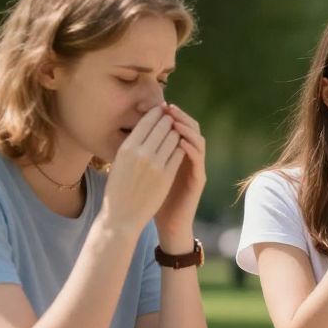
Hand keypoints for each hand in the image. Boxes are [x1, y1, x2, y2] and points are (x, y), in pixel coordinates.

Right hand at [102, 107, 184, 233]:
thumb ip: (131, 146)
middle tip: (173, 117)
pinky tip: (180, 148)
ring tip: (177, 131)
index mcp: (126, 148)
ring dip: (177, 133)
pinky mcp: (167, 175)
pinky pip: (179, 154)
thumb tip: (143, 127)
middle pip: (162, 127)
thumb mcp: (119, 163)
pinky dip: (181, 148)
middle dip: (169, 120)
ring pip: (174, 138)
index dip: (157, 113)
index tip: (162, 110)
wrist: (122, 216)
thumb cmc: (118, 189)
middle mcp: (141, 153)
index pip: (146, 122)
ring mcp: (155, 164)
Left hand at [154, 104, 205, 249]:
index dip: (168, 115)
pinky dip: (191, 147)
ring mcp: (195, 168)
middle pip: (190, 129)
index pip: (176, 127)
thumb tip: (128, 135)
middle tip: (168, 106)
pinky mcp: (198, 179)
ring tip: (175, 120)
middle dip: (179, 116)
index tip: (156, 104)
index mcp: (176, 154)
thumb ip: (142, 154)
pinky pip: (198, 159)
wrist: (167, 223)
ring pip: (198, 140)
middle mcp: (188, 158)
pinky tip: (181, 140)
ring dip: (187, 128)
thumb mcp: (144, 172)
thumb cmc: (152, 199)